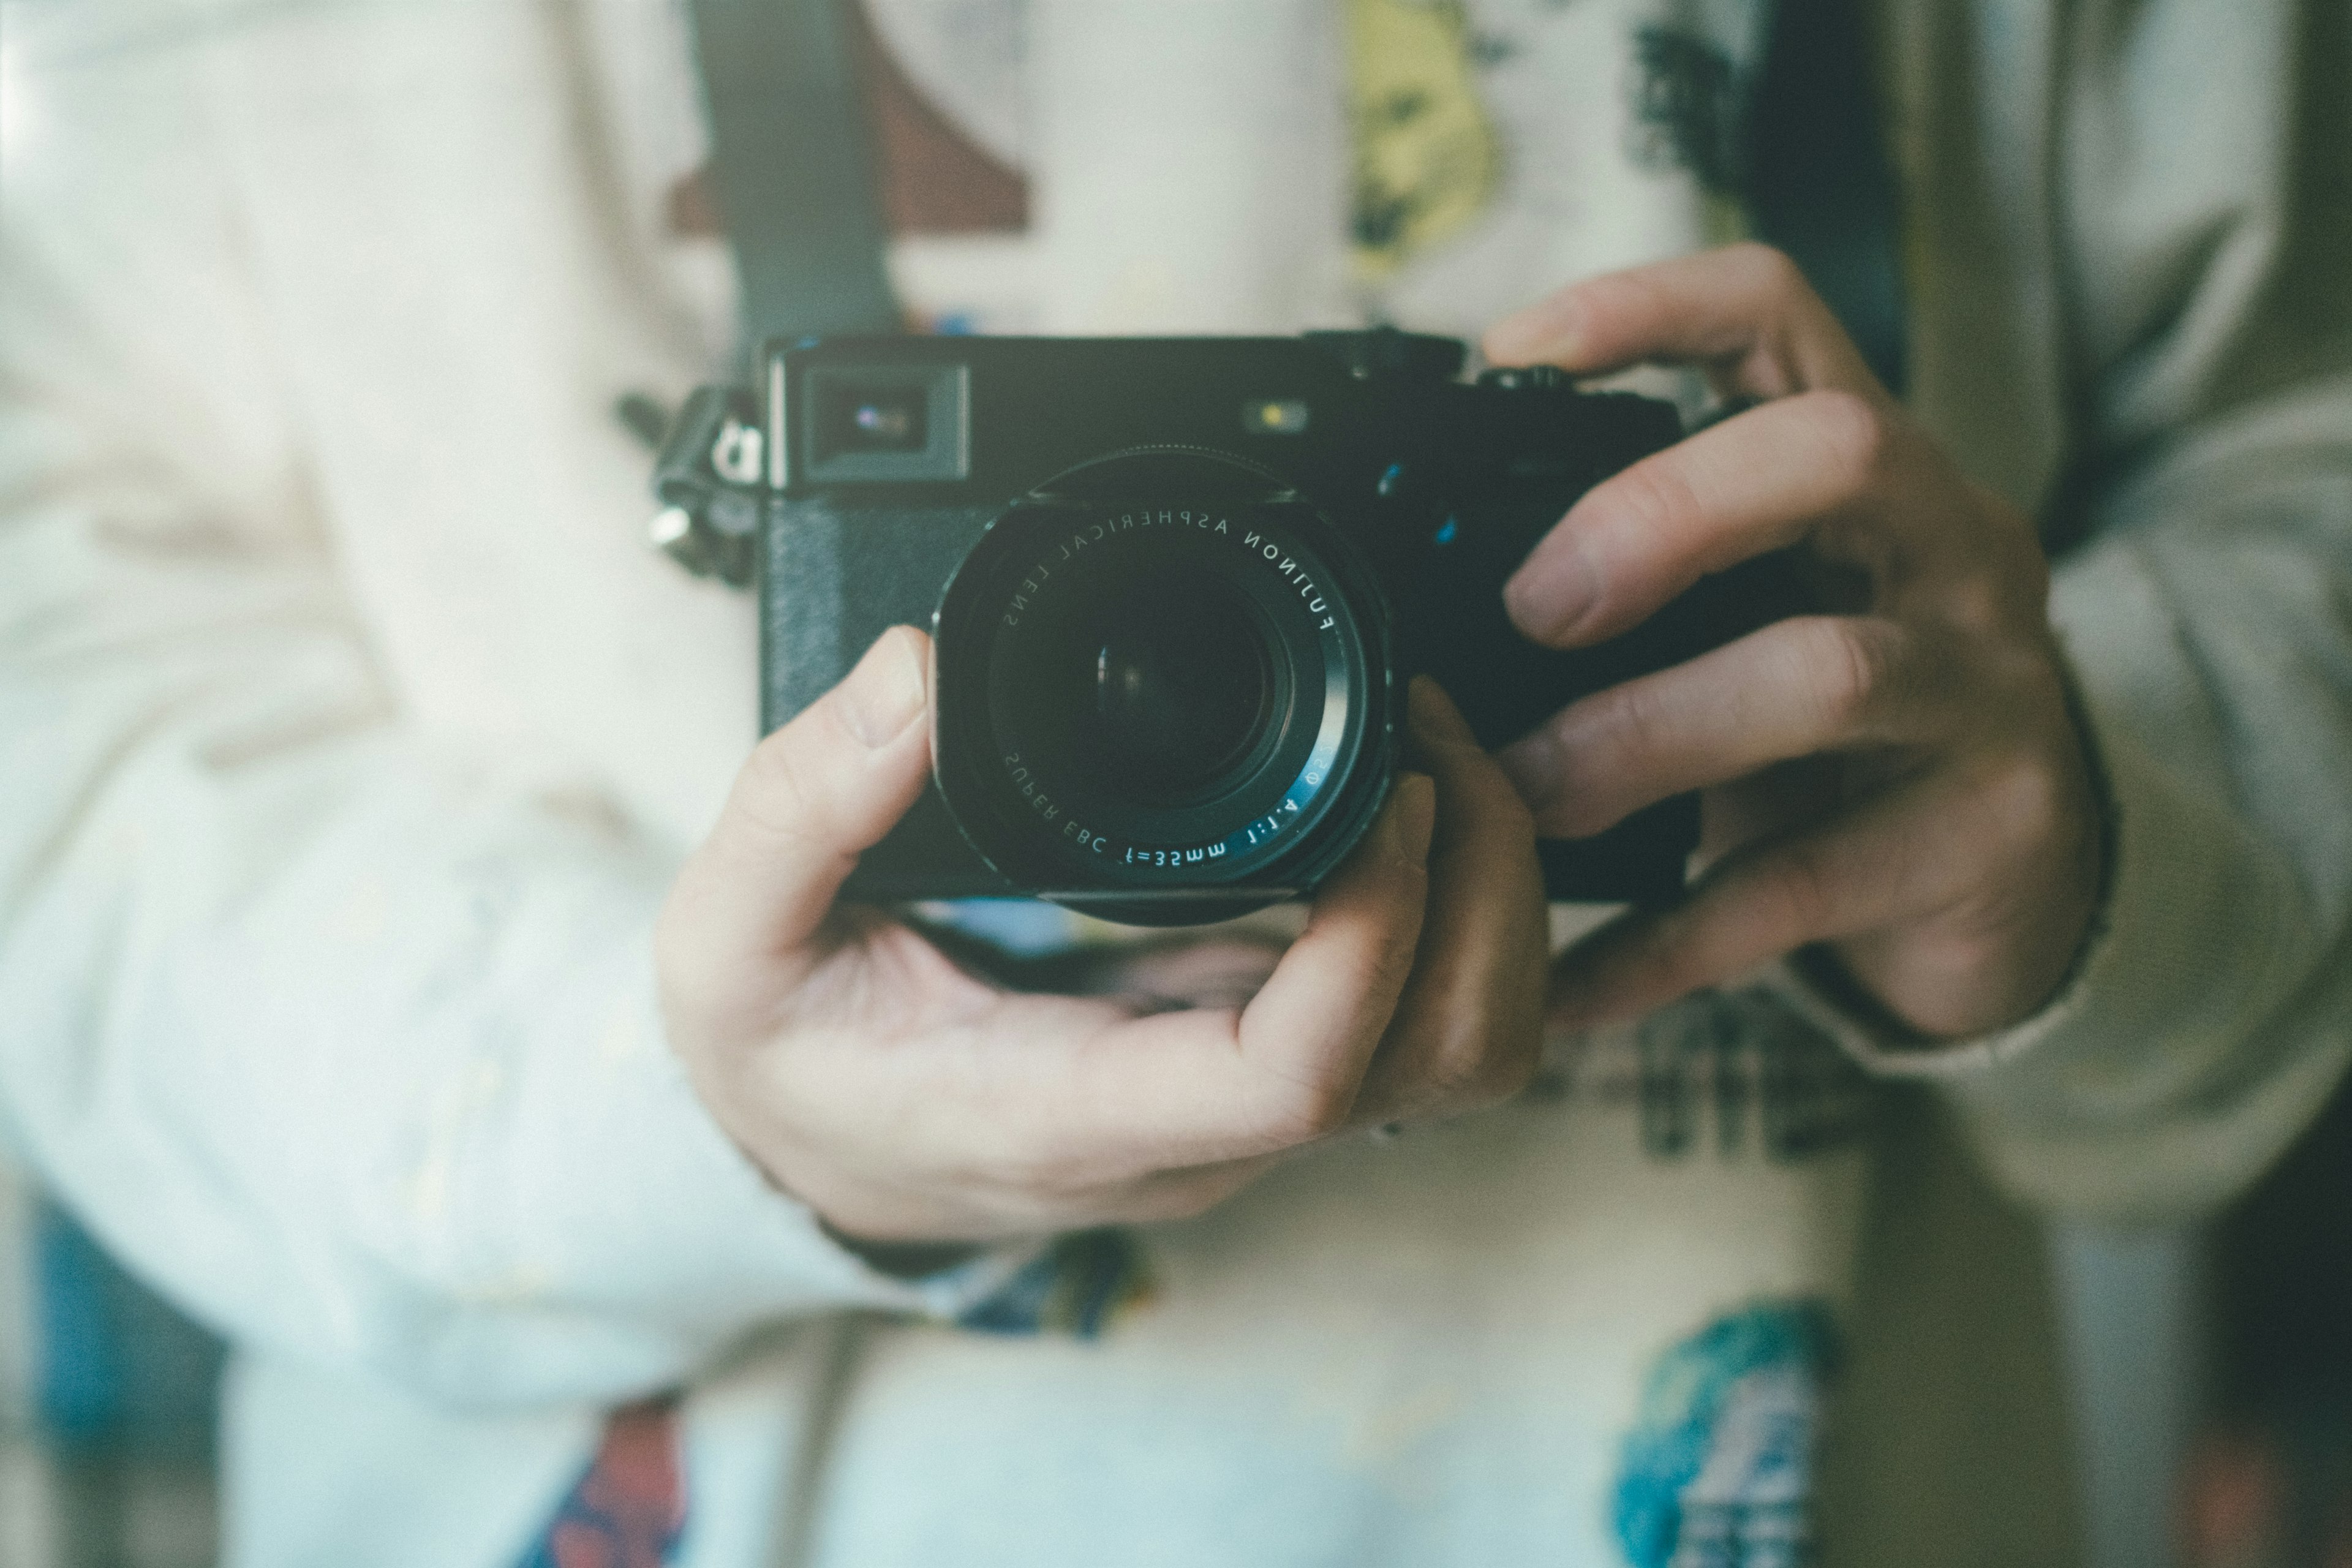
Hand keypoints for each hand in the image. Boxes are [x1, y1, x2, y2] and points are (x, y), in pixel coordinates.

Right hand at [656, 629, 1544, 1243]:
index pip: (1294, 1075)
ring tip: (1437, 760)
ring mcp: (1241, 1114)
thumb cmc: (782, 1061)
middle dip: (1481, 891)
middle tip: (1430, 736)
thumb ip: (801, 806)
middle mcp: (1190, 1135)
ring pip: (1461, 1054)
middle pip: (1438, 1062)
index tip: (1381, 786)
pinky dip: (1455, 918)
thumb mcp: (726, 939)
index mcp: (1070, 1114)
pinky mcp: (1259, 1073)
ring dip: (1492, 909)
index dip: (1376, 933)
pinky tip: (1407, 812)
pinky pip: (1421, 1022)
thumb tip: (915, 674)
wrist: (802, 1157)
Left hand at [1484, 243, 2103, 1040]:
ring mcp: (1986, 691)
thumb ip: (1647, 582)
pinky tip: (1566, 986)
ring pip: (1829, 674)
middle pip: (1834, 454)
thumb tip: (1424, 591)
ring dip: (1647, 735)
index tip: (1511, 353)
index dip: (1648, 306)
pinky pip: (1801, 887)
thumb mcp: (1765, 613)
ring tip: (1525, 794)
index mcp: (1875, 473)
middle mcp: (1951, 550)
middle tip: (1533, 606)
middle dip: (1664, 512)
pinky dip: (1666, 942)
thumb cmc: (1849, 730)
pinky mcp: (1988, 835)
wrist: (2025, 884)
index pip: (1782, 316)